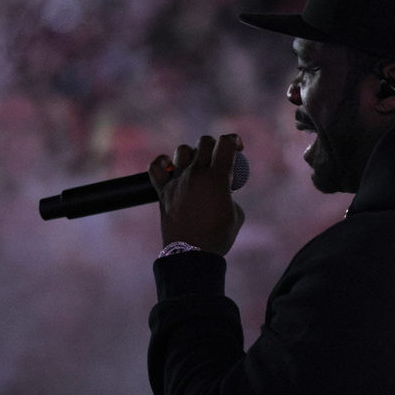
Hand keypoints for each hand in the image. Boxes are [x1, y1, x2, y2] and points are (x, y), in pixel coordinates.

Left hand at [148, 134, 245, 255]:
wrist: (191, 255)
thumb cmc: (218, 237)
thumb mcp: (237, 214)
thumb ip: (230, 196)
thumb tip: (223, 191)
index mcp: (217, 178)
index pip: (226, 143)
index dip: (234, 140)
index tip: (238, 148)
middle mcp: (196, 174)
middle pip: (205, 142)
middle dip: (215, 145)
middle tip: (219, 159)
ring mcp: (177, 181)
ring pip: (182, 150)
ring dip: (192, 154)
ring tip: (197, 166)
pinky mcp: (163, 191)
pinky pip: (156, 167)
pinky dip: (162, 162)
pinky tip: (170, 167)